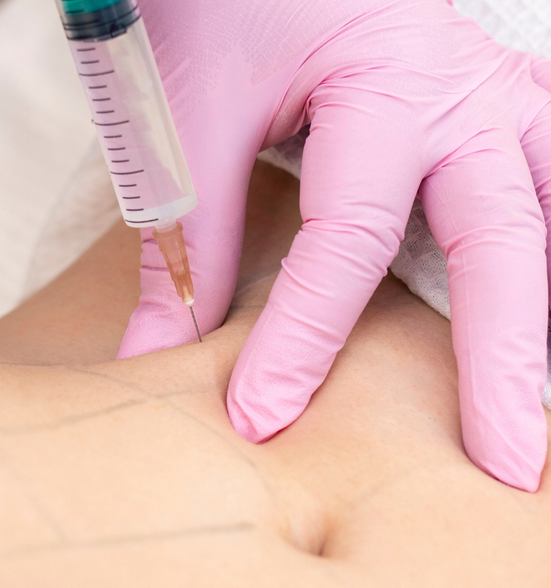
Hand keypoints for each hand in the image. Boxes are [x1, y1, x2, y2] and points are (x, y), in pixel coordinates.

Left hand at [118, 0, 550, 491]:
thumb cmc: (222, 9)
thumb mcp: (193, 125)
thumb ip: (187, 248)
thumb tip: (151, 360)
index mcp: (383, 85)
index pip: (346, 242)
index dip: (301, 343)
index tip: (259, 421)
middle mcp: (460, 93)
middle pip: (505, 245)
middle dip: (504, 366)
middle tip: (505, 468)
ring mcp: (491, 97)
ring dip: (545, 313)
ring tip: (540, 407)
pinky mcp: (492, 108)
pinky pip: (548, 182)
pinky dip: (549, 249)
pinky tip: (538, 309)